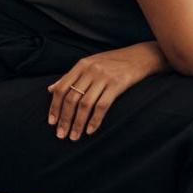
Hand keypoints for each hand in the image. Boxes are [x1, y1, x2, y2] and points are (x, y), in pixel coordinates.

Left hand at [47, 41, 168, 140]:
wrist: (141, 56)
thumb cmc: (115, 62)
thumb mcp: (91, 63)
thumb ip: (72, 76)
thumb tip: (51, 89)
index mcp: (82, 65)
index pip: (62, 88)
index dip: (54, 107)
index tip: (52, 123)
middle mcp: (91, 70)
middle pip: (72, 98)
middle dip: (65, 119)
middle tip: (61, 135)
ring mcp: (104, 76)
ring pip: (85, 104)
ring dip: (78, 123)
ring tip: (74, 136)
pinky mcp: (117, 84)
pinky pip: (102, 105)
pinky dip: (95, 120)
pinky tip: (91, 130)